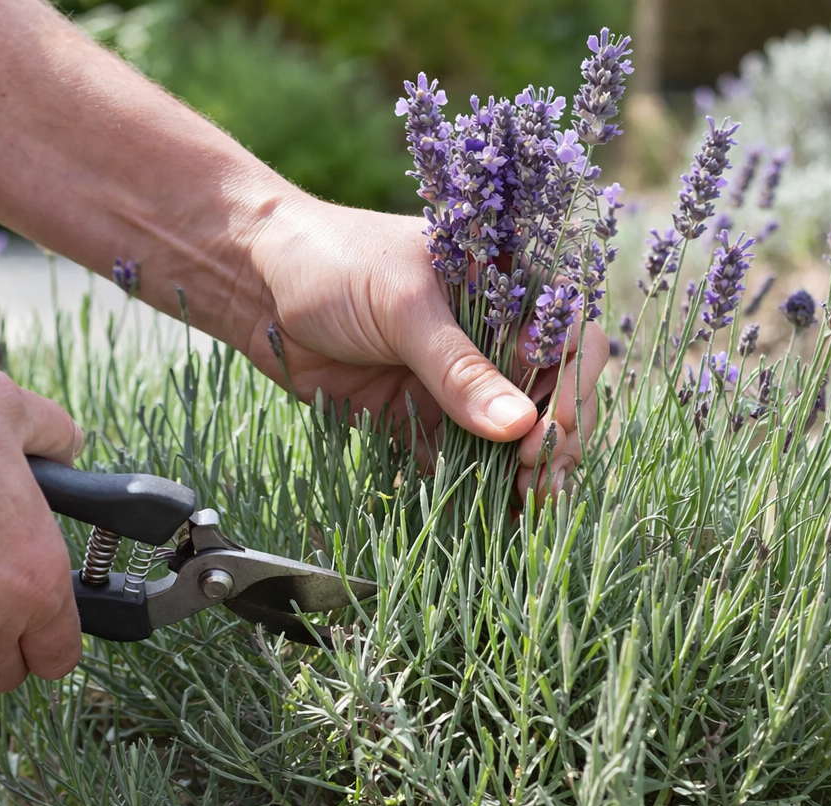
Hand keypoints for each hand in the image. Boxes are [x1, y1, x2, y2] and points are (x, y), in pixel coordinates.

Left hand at [242, 196, 607, 490]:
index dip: (573, 380)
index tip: (548, 421)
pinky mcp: (421, 419)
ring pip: (513, 434)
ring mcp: (457, 381)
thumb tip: (518, 427)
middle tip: (540, 473)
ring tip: (532, 505)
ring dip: (528, 471)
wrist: (257, 285)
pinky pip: (463, 461)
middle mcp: (490, 335)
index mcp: (504, 284)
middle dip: (557, 436)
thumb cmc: (334, 262)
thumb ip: (457, 368)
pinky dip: (481, 489)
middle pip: (551, 392)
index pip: (568, 334)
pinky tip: (497, 517)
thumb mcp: (404, 306)